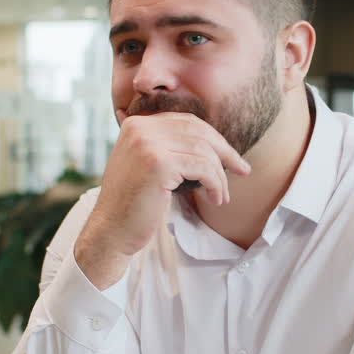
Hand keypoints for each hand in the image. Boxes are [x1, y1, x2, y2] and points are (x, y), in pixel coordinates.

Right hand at [75, 111, 249, 288]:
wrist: (111, 231)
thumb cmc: (133, 204)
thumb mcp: (147, 165)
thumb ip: (168, 147)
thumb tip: (213, 142)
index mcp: (137, 124)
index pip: (187, 122)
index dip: (214, 139)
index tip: (231, 158)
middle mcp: (140, 128)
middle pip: (198, 131)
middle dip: (225, 152)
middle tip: (242, 170)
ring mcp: (148, 144)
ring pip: (204, 151)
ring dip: (220, 175)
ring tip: (222, 196)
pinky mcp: (158, 164)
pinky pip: (202, 168)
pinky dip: (215, 184)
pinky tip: (215, 199)